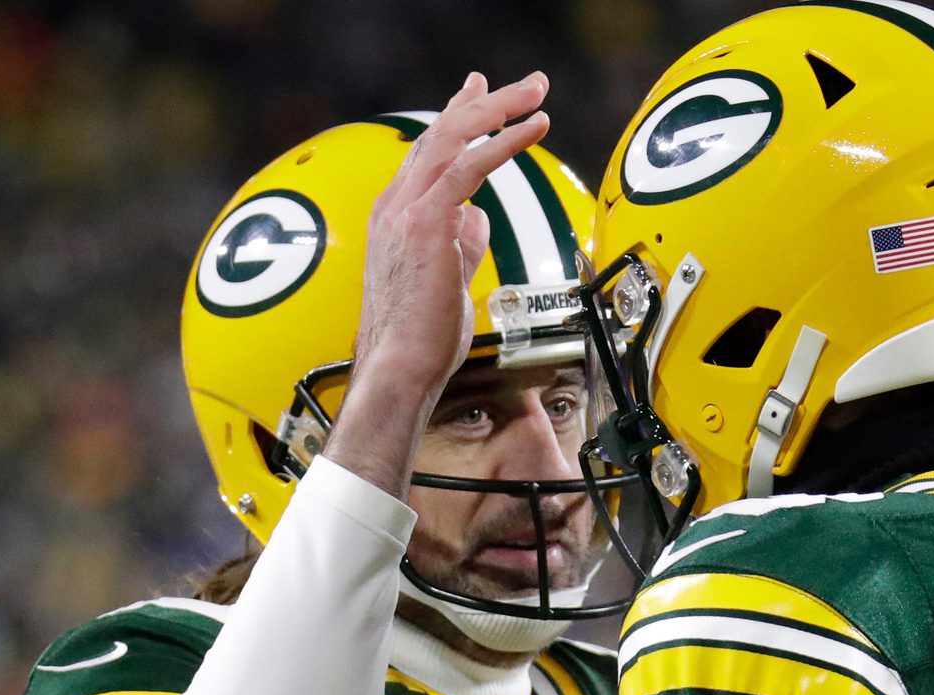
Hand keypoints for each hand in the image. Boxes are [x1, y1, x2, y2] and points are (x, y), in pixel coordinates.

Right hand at [329, 70, 550, 497]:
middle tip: (528, 84)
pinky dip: (504, 142)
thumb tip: (478, 221)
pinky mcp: (427, 224)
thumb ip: (459, 245)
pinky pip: (470, 166)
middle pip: (442, 133)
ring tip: (538, 94)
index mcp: (396, 216)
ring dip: (501, 109)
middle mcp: (396, 204)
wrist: (398, 371)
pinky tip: (533, 130)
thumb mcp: (444, 282)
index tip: (479, 91)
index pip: (429, 152)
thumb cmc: (420, 343)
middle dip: (486, 100)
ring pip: (456, 138)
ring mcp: (407, 211)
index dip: (458, 117)